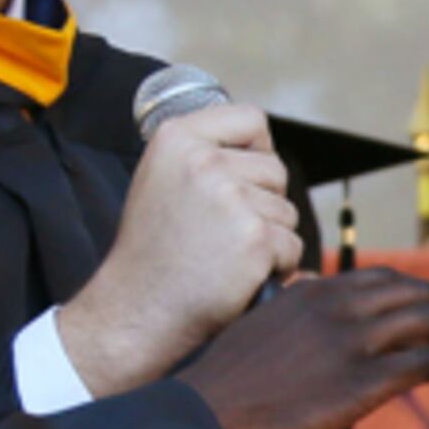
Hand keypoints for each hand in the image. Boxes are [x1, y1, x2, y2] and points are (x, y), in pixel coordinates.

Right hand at [62, 104, 301, 393]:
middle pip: (276, 169)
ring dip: (270, 237)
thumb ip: (204, 155)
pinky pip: (292, 246)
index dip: (258, 150)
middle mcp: (203, 161)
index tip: (244, 178)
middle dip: (264, 202)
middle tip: (224, 233)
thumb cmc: (152, 251)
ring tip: (225, 256)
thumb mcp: (161, 180)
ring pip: (286, 211)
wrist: (137, 310)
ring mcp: (231, 198)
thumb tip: (262, 150)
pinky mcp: (254, 238)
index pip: (250, 119)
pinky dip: (276, 266)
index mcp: (177, 138)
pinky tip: (238, 277)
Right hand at [178, 267, 428, 428]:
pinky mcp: (361, 379)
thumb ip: (294, 308)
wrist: (204, 416)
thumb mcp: (260, 326)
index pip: (390, 281)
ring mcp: (352, 340)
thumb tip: (310, 295)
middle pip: (422, 294)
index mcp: (316, 290)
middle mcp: (339, 305)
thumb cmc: (225, 385)